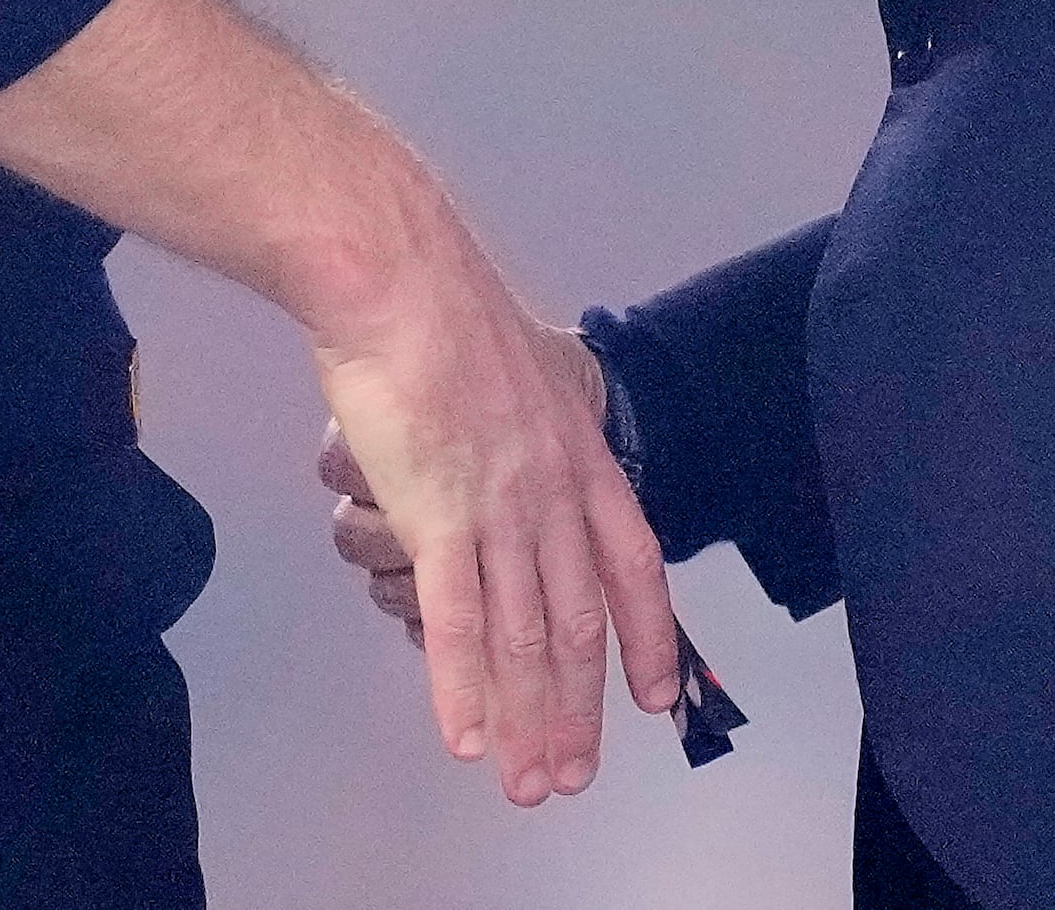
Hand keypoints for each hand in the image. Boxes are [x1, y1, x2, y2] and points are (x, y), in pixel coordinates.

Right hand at [300, 249, 675, 803]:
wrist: (397, 273)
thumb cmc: (439, 308)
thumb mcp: (517, 365)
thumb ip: (524, 421)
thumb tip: (515, 438)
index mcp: (579, 454)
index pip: (634, 565)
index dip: (649, 637)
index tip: (657, 697)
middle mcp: (553, 490)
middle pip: (578, 622)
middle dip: (580, 709)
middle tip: (576, 776)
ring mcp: (501, 505)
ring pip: (523, 637)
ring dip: (528, 720)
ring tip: (528, 782)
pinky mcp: (437, 513)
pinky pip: (457, 618)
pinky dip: (461, 688)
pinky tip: (464, 737)